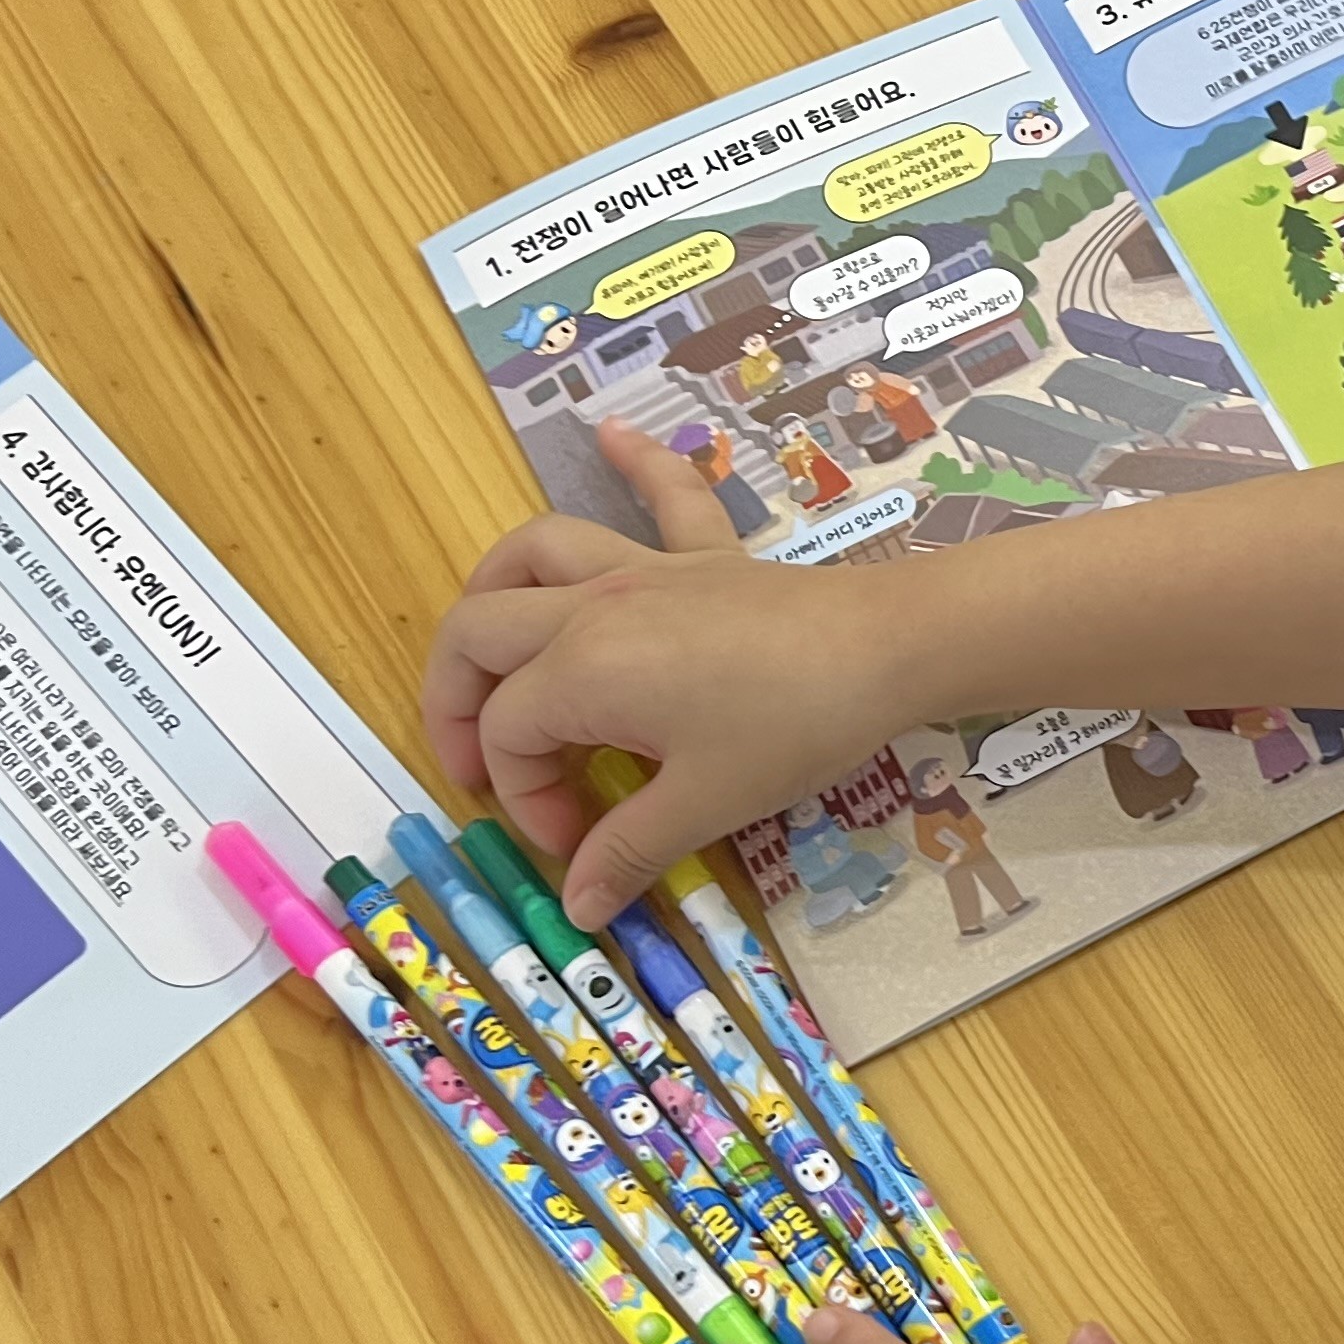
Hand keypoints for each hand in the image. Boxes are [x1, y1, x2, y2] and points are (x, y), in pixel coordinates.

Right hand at [424, 420, 911, 922]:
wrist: (888, 648)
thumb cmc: (792, 725)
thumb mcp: (705, 802)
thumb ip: (628, 850)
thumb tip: (576, 908)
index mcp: (580, 669)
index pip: (506, 734)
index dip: (523, 798)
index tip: (578, 843)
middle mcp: (592, 606)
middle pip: (480, 634)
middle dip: (456, 703)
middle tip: (481, 768)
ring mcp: (646, 570)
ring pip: (535, 551)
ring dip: (495, 591)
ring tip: (489, 646)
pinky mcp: (704, 556)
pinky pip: (663, 493)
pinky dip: (634, 464)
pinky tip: (611, 435)